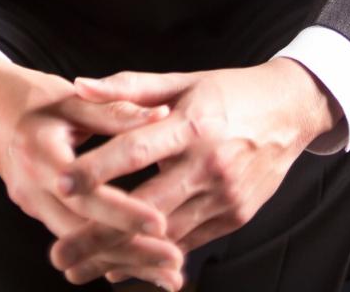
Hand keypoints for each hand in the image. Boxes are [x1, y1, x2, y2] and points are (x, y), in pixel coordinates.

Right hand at [0, 55, 177, 258]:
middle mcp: (32, 189)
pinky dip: (104, 250)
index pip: (87, 195)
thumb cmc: (31, 94)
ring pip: (79, 243)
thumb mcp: (72, 97)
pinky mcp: (37, 209)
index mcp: (42, 157)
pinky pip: (72, 236)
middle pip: (84, 234)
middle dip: (131, 252)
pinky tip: (138, 258)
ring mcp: (31, 204)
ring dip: (123, 259)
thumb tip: (161, 115)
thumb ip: (114, 110)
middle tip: (175, 265)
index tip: (161, 224)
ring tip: (168, 272)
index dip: (124, 212)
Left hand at [48, 59, 341, 287]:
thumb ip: (129, 88)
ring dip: (120, 257)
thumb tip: (81, 86)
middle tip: (58, 255)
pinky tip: (122, 267)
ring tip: (79, 269)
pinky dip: (154, 260)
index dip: (98, 168)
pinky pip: (188, 244)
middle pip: (146, 208)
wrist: (291, 111)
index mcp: (192, 124)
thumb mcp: (182, 80)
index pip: (137, 149)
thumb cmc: (228, 92)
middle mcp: (208, 165)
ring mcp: (224, 196)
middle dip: (99, 234)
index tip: (61, 183)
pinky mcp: (235, 217)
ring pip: (165, 237)